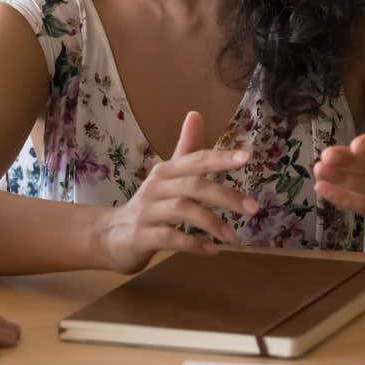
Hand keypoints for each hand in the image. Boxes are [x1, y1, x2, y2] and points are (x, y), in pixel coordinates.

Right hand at [99, 110, 256, 274]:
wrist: (111, 235)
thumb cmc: (150, 205)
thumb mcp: (169, 177)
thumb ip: (187, 151)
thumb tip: (196, 114)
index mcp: (166, 171)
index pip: (196, 159)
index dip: (220, 157)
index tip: (247, 158)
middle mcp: (156, 187)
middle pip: (193, 186)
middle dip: (225, 196)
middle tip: (253, 208)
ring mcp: (147, 212)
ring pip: (182, 210)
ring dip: (211, 223)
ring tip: (232, 237)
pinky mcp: (141, 237)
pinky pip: (169, 238)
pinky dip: (193, 244)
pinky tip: (211, 250)